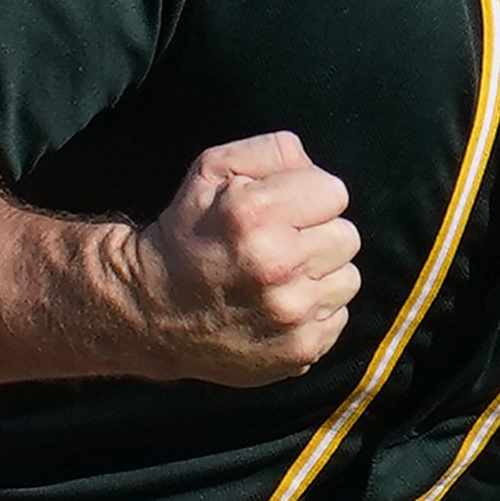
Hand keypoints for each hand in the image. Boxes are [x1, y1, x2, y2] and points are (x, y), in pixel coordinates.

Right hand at [121, 132, 361, 385]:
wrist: (151, 310)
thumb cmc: (186, 233)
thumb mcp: (211, 171)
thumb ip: (271, 151)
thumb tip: (315, 168)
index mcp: (256, 213)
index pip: (334, 192)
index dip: (308, 197)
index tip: (281, 211)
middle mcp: (278, 264)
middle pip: (347, 236)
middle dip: (317, 235)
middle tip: (280, 245)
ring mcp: (291, 313)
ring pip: (348, 279)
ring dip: (320, 275)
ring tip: (280, 278)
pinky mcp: (301, 349)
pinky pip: (338, 316)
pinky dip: (315, 311)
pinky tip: (279, 306)